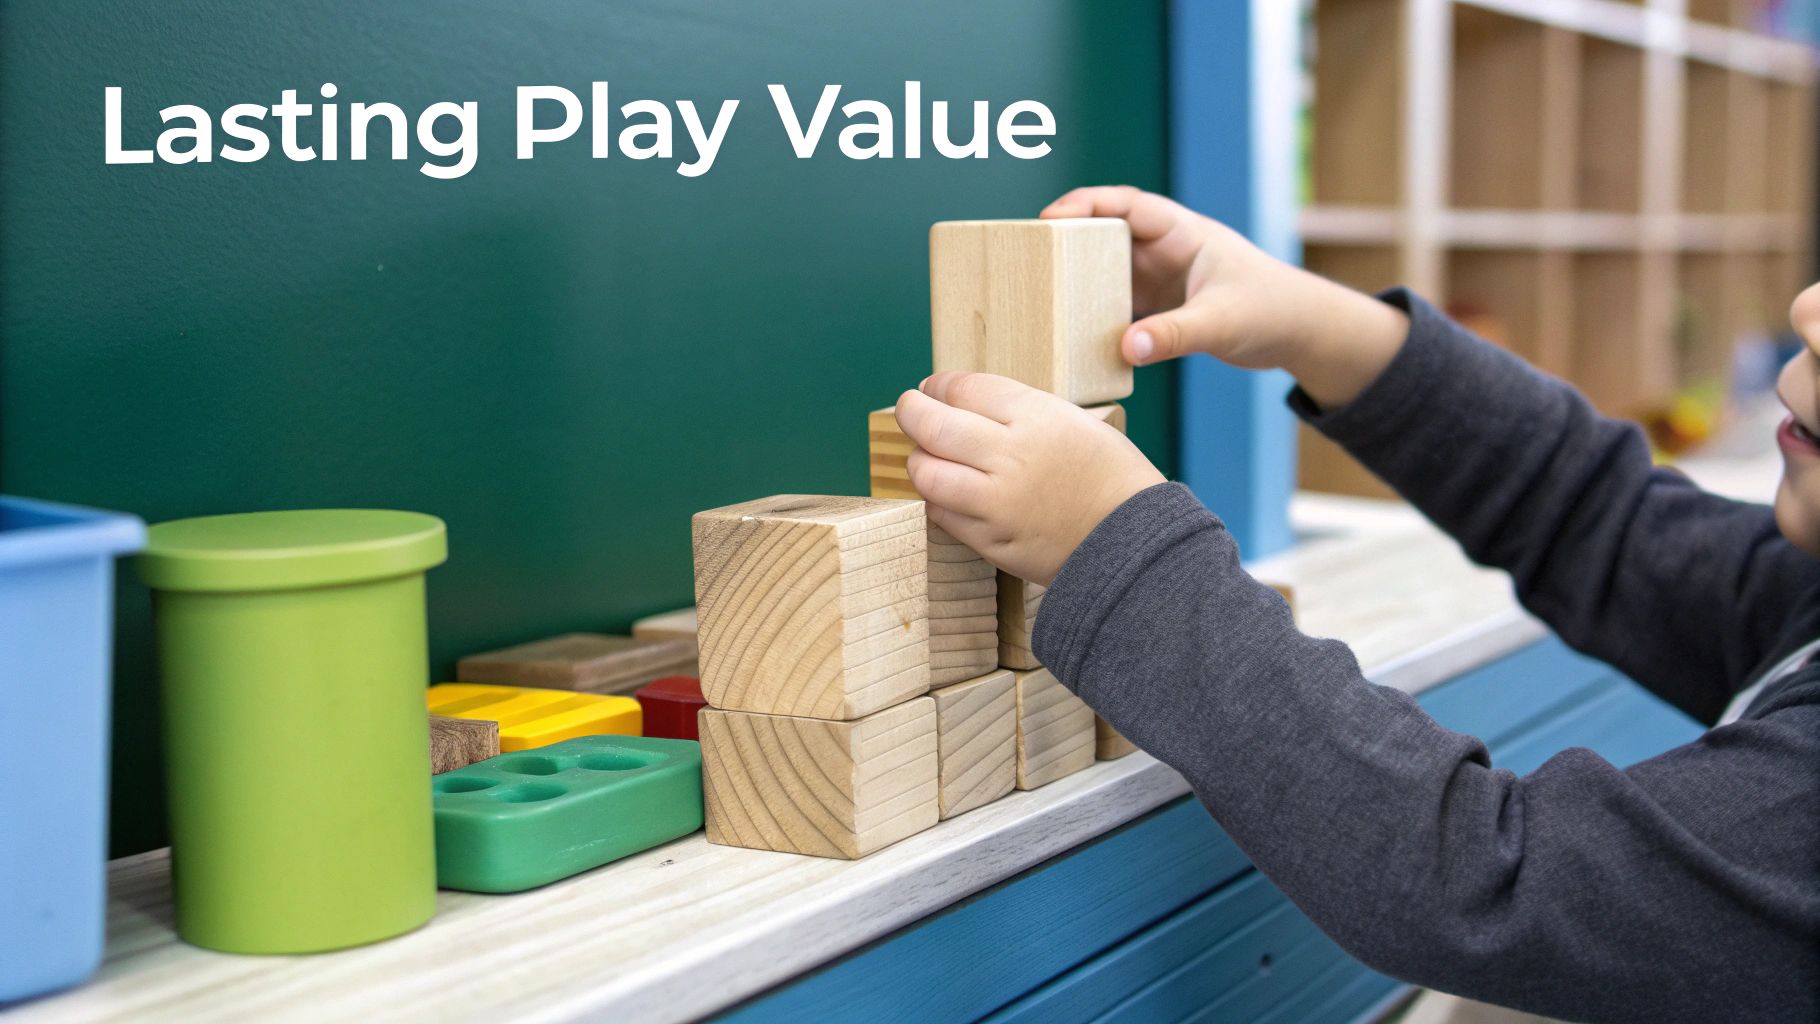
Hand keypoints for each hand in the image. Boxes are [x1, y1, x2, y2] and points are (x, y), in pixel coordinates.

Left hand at [894, 373, 1165, 584]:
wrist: (1135, 541)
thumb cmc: (1111, 476)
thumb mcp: (1073, 420)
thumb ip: (1018, 411)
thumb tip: (963, 403)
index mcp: (1035, 417)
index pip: (963, 389)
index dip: (939, 385)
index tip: (933, 388)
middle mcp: (1009, 456)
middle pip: (932, 425)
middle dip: (910, 411)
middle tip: (909, 409)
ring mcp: (996, 503)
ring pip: (926, 473)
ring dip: (919, 460)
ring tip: (926, 455)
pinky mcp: (991, 541)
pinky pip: (942, 516)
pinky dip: (938, 500)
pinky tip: (949, 493)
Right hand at [1040, 185, 1409, 409]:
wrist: (1299, 331)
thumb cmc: (1271, 309)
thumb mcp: (1224, 323)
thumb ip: (1177, 335)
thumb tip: (1128, 348)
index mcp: (1182, 231)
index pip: (1126, 205)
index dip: (1085, 205)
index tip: (1049, 219)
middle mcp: (1163, 249)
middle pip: (1103, 234)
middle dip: (1065, 241)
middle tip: (1027, 258)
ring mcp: (1157, 278)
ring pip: (1103, 272)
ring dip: (1075, 282)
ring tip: (1036, 296)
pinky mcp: (1156, 308)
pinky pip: (1114, 306)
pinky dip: (1092, 316)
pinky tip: (1069, 333)